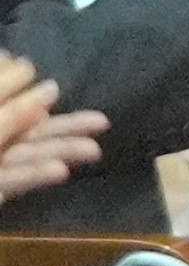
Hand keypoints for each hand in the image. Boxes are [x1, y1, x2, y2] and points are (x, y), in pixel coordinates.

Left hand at [0, 54, 100, 204]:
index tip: (57, 84)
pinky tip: (60, 172)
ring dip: (57, 153)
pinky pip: (9, 182)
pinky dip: (32, 178)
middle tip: (102, 122)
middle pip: (21, 129)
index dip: (29, 91)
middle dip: (61, 128)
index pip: (2, 96)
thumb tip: (49, 89)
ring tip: (95, 149)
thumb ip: (9, 114)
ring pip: (21, 157)